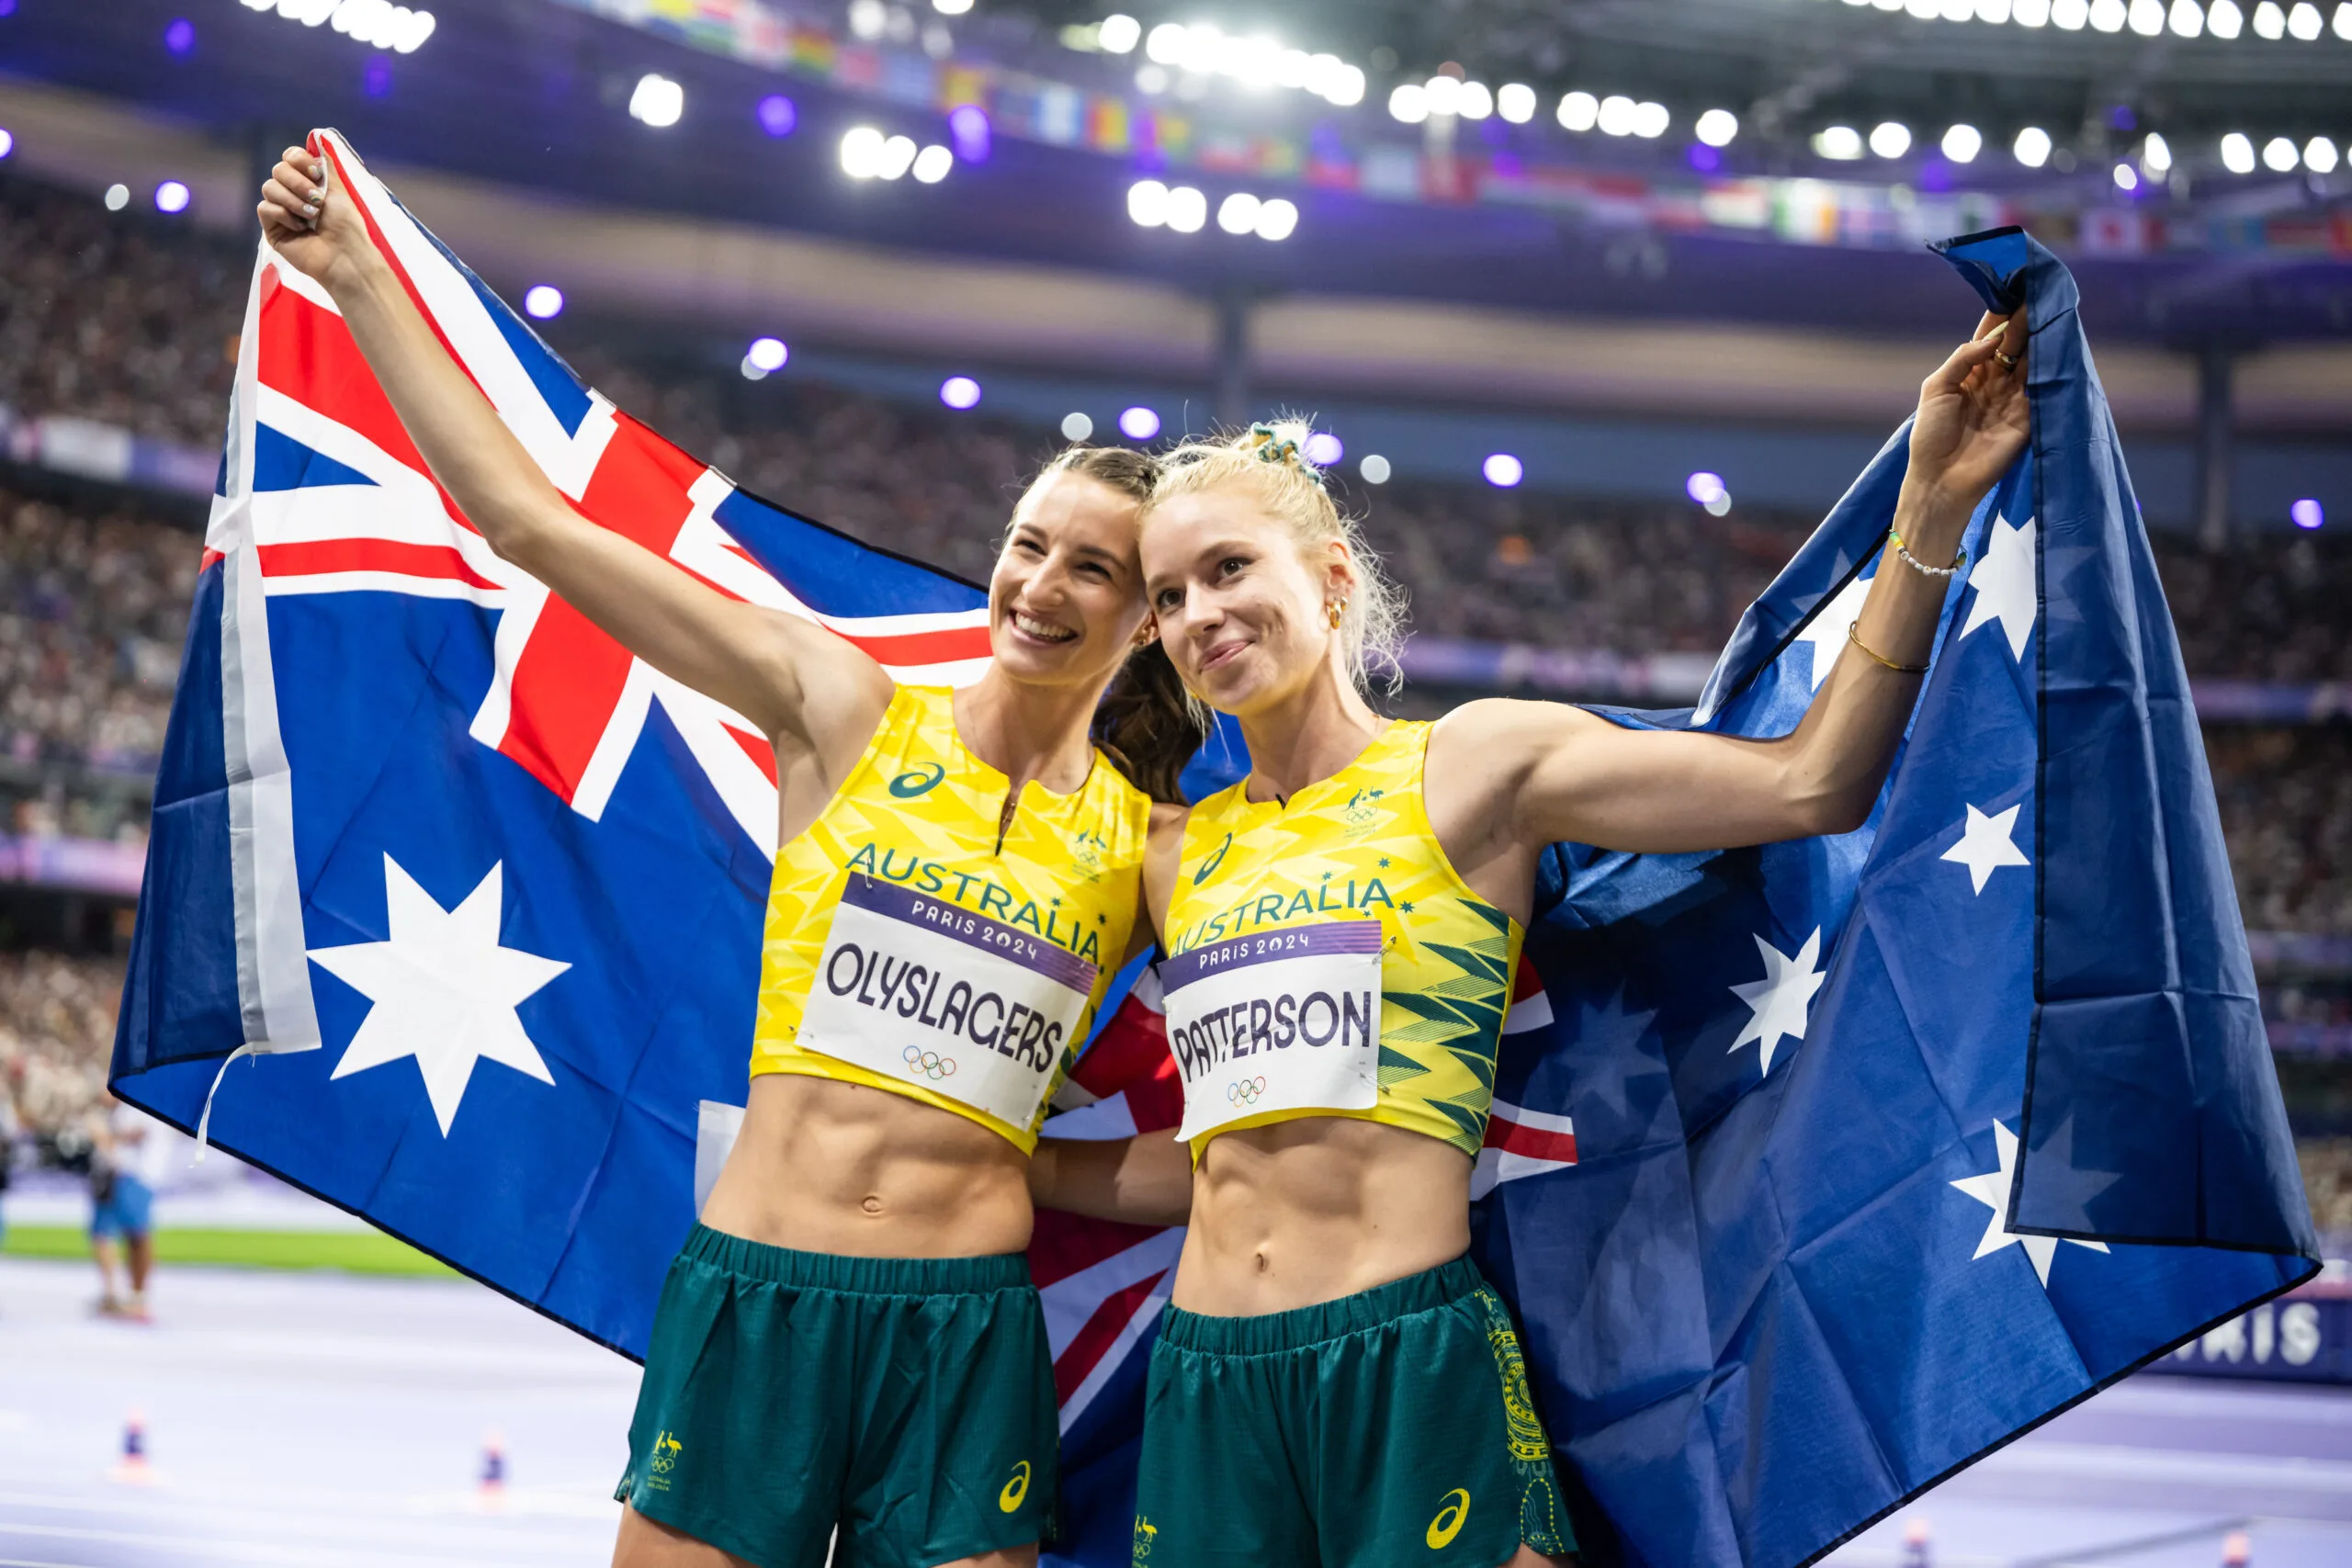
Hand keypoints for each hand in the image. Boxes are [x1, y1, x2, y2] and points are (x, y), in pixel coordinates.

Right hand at [256, 141, 375, 292]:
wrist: (344, 255)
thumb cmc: (347, 225)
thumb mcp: (339, 188)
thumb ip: (325, 165)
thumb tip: (318, 138)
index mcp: (308, 182)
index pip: (290, 157)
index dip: (300, 161)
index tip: (317, 175)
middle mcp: (292, 193)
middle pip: (278, 170)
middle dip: (298, 182)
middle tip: (317, 200)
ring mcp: (280, 210)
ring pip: (269, 187)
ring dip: (293, 200)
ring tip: (312, 216)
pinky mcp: (271, 227)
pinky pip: (265, 208)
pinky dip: (285, 215)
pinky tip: (301, 228)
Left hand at [1903, 308, 2028, 517]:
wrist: (1942, 479)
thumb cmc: (1931, 436)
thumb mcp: (1936, 389)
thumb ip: (1962, 359)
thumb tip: (1994, 338)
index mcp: (1969, 373)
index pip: (1990, 337)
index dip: (2001, 314)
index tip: (2013, 287)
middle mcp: (1995, 381)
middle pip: (2015, 343)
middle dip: (2025, 318)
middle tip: (2037, 290)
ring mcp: (2014, 397)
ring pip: (2031, 359)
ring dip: (2040, 335)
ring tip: (2048, 306)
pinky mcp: (2029, 415)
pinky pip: (2042, 384)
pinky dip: (2048, 364)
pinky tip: (2055, 341)